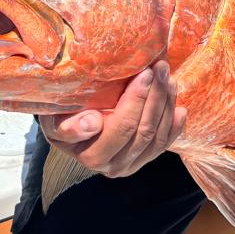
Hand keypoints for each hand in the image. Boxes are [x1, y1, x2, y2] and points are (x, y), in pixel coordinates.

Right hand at [40, 61, 186, 178]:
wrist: (64, 125)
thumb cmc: (59, 115)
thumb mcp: (54, 118)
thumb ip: (69, 125)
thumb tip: (93, 123)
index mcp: (91, 155)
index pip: (122, 128)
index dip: (136, 100)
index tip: (144, 73)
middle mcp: (112, 166)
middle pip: (143, 132)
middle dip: (155, 96)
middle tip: (161, 67)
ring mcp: (129, 165)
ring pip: (156, 137)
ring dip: (166, 105)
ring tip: (168, 77)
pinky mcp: (141, 161)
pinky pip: (163, 145)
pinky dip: (173, 126)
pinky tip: (180, 109)